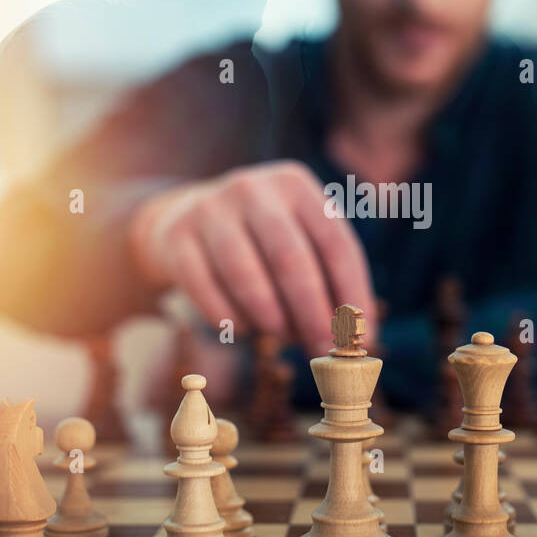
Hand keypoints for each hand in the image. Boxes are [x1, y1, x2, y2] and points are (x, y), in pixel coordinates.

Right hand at [130, 161, 375, 351]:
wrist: (186, 218)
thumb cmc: (261, 241)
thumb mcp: (298, 240)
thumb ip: (328, 281)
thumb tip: (360, 343)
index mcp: (296, 185)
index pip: (336, 244)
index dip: (352, 295)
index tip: (359, 338)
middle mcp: (253, 188)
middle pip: (291, 259)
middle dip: (312, 313)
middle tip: (322, 351)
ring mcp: (210, 208)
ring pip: (246, 275)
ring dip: (270, 317)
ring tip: (282, 335)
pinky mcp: (176, 236)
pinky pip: (205, 288)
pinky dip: (229, 317)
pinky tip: (243, 328)